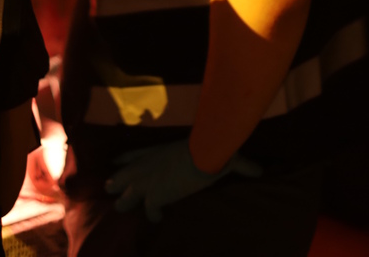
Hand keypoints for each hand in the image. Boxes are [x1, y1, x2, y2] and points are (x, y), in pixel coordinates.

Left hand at [105, 139, 261, 222]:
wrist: (201, 156)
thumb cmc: (207, 149)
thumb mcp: (216, 152)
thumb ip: (237, 163)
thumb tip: (260, 170)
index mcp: (155, 151)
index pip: (133, 154)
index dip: (124, 160)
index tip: (115, 162)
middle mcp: (146, 165)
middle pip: (123, 174)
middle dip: (116, 182)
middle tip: (109, 186)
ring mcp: (147, 181)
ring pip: (127, 195)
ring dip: (124, 201)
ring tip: (120, 207)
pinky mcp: (154, 196)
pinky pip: (148, 211)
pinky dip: (152, 216)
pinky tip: (157, 219)